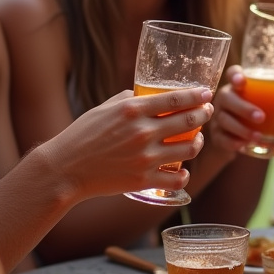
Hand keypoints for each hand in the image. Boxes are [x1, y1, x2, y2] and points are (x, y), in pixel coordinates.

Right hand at [43, 87, 211, 198]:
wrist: (65, 169)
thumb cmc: (83, 135)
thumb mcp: (106, 108)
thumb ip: (130, 99)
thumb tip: (150, 96)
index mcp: (133, 109)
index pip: (176, 99)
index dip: (197, 96)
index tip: (207, 93)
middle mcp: (143, 132)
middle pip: (188, 121)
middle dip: (204, 114)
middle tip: (207, 111)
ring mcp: (145, 157)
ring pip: (189, 149)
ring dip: (198, 142)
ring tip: (197, 139)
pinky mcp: (143, 180)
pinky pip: (177, 178)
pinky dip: (184, 174)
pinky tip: (183, 169)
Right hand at [210, 66, 264, 154]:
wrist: (237, 137)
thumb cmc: (258, 112)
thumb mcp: (271, 102)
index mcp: (238, 85)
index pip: (232, 73)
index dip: (235, 75)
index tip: (242, 81)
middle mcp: (225, 98)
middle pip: (227, 98)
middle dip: (244, 108)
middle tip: (261, 117)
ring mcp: (218, 116)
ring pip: (224, 120)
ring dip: (241, 129)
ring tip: (258, 137)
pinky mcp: (217, 135)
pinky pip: (221, 138)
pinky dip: (232, 142)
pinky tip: (244, 146)